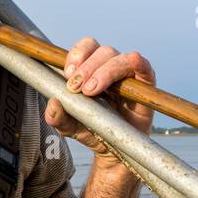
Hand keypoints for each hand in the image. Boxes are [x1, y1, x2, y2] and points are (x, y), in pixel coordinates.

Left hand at [44, 37, 155, 171]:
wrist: (116, 150)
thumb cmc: (93, 130)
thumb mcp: (70, 127)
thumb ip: (57, 117)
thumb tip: (52, 104)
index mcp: (92, 68)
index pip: (86, 48)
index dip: (77, 55)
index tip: (67, 73)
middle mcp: (111, 67)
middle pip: (102, 51)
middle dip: (87, 67)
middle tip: (76, 86)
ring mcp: (129, 74)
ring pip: (119, 59)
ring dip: (104, 71)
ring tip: (91, 90)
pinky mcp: (145, 84)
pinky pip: (144, 67)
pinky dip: (138, 62)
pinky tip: (133, 62)